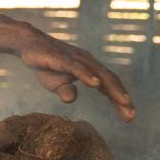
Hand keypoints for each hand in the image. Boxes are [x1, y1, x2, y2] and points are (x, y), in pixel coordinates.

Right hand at [19, 33, 135, 121]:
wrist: (28, 44)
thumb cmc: (46, 64)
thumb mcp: (56, 84)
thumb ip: (66, 91)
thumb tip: (71, 100)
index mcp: (89, 69)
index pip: (109, 85)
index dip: (120, 100)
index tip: (129, 116)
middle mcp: (87, 62)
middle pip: (109, 80)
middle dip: (122, 97)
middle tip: (131, 115)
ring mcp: (76, 58)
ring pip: (98, 74)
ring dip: (112, 88)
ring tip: (123, 101)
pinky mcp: (62, 57)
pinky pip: (77, 67)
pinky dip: (87, 75)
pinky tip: (95, 84)